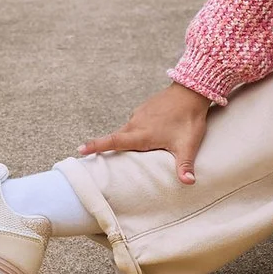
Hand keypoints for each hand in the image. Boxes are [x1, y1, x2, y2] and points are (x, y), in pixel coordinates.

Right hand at [81, 83, 213, 183]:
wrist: (192, 90)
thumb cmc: (189, 119)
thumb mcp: (187, 145)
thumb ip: (185, 165)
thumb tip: (188, 183)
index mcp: (141, 134)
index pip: (113, 141)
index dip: (96, 146)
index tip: (80, 150)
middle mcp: (136, 123)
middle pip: (116, 138)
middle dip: (104, 146)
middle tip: (92, 155)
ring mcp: (139, 114)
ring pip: (126, 131)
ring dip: (123, 140)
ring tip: (126, 151)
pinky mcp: (145, 109)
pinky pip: (134, 123)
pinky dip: (134, 131)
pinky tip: (145, 135)